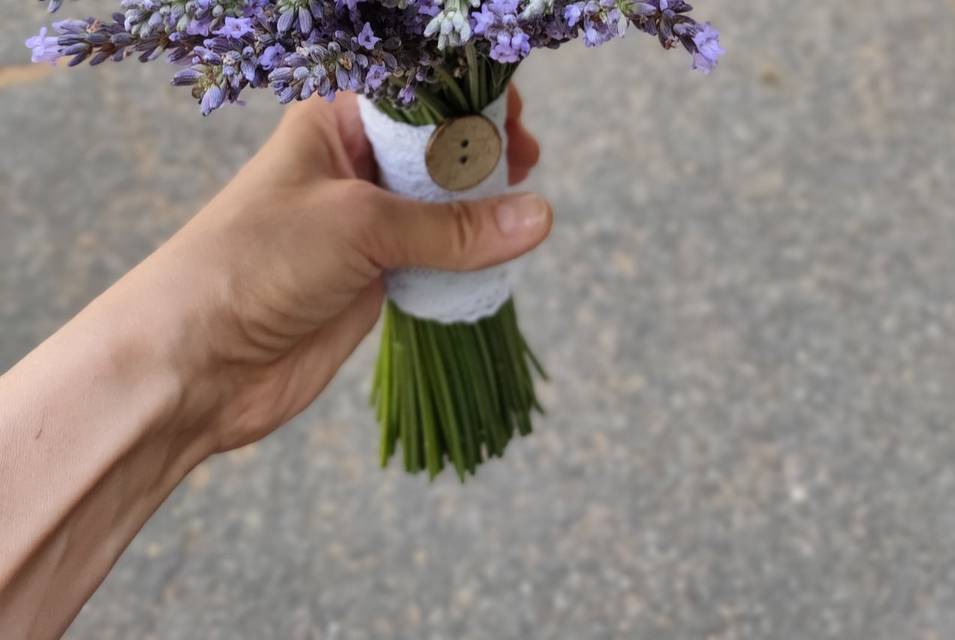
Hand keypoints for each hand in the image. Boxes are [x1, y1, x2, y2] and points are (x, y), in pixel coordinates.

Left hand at [147, 85, 548, 452]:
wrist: (196, 361)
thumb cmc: (257, 262)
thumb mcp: (359, 225)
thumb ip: (451, 226)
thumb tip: (538, 216)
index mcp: (332, 127)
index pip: (413, 96)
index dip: (465, 102)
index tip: (513, 121)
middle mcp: (350, 171)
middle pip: (433, 150)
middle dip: (480, 155)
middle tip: (525, 164)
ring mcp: (363, 229)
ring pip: (438, 209)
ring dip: (479, 210)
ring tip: (522, 207)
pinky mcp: (372, 281)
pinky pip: (434, 260)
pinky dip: (466, 259)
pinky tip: (497, 256)